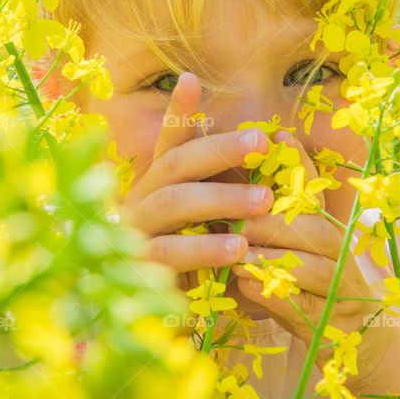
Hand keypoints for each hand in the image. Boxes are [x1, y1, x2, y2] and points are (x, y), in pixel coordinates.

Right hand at [114, 72, 273, 294]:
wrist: (149, 319)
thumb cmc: (184, 262)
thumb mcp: (202, 222)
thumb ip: (215, 183)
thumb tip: (238, 133)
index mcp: (153, 185)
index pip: (166, 142)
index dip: (177, 112)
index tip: (192, 79)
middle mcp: (139, 202)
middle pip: (174, 166)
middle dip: (218, 150)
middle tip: (262, 142)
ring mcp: (134, 234)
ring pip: (174, 205)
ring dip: (221, 199)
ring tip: (264, 201)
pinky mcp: (139, 270)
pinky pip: (170, 254)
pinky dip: (205, 249)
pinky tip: (239, 251)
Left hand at [230, 129, 392, 385]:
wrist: (352, 346)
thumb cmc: (305, 290)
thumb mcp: (289, 251)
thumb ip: (269, 220)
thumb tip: (232, 184)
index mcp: (325, 230)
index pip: (316, 191)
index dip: (300, 163)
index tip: (280, 135)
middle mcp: (339, 254)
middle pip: (313, 229)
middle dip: (273, 221)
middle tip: (236, 218)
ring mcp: (341, 290)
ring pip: (313, 266)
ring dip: (273, 258)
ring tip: (239, 253)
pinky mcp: (334, 326)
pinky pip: (306, 307)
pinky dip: (276, 296)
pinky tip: (248, 288)